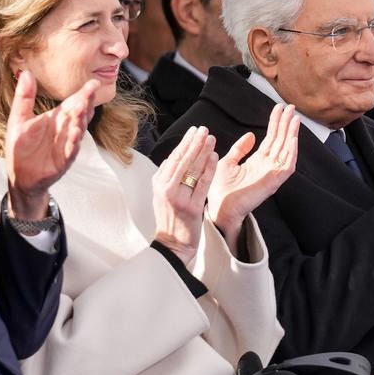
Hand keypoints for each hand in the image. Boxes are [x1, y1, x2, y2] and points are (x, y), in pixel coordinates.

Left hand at [4, 70, 97, 218]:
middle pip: (80, 114)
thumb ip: (24, 97)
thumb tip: (27, 73)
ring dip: (81, 120)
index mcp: (57, 118)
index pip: (74, 102)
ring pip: (78, 130)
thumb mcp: (19, 118)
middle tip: (90, 91)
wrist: (18, 175)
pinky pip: (70, 150)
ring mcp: (66, 145)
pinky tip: (76, 133)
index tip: (92, 82)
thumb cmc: (20, 146)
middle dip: (86, 103)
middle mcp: (66, 130)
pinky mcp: (63, 160)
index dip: (84, 93)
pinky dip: (74, 142)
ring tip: (83, 108)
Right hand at [152, 126, 217, 266]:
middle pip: (182, 160)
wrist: (172, 245)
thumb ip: (168, 177)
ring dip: (202, 151)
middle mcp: (166, 188)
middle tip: (204, 129)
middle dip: (194, 142)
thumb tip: (174, 157)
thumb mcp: (162, 195)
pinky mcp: (191, 207)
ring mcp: (178, 197)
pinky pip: (202, 184)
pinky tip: (214, 157)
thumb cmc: (170, 219)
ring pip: (192, 169)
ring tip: (211, 138)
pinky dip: (208, 169)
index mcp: (159, 183)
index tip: (194, 131)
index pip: (173, 158)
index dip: (184, 143)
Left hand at [208, 104, 300, 250]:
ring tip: (294, 118)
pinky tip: (292, 138)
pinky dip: (292, 151)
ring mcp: (272, 174)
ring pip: (287, 150)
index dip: (276, 124)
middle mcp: (268, 167)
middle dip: (286, 124)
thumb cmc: (221, 190)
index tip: (279, 109)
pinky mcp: (274, 182)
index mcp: (258, 162)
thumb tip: (251, 135)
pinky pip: (287, 165)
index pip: (271, 139)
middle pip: (281, 141)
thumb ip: (239, 149)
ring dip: (292, 134)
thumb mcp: (227, 161)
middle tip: (291, 108)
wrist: (219, 208)